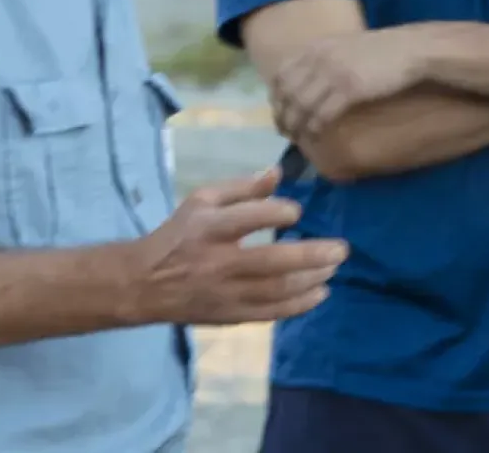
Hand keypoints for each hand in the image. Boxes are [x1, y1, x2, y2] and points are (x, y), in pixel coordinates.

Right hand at [136, 167, 347, 325]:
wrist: (146, 283)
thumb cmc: (180, 233)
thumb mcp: (202, 200)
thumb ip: (242, 187)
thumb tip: (278, 172)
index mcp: (209, 227)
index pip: (249, 218)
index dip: (278, 212)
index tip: (297, 210)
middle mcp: (218, 262)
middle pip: (271, 262)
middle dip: (311, 255)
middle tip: (342, 249)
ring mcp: (225, 293)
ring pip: (275, 291)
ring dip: (311, 280)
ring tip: (334, 266)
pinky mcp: (230, 316)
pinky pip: (270, 313)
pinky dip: (299, 305)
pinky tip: (320, 293)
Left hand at [270, 28, 422, 137]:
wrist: (412, 49)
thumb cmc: (382, 50)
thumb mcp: (346, 46)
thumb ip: (326, 57)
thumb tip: (312, 78)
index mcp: (317, 46)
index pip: (282, 72)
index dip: (275, 95)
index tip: (278, 110)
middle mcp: (319, 57)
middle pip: (287, 91)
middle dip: (281, 114)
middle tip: (283, 131)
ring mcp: (333, 72)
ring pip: (301, 104)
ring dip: (295, 124)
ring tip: (295, 138)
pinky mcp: (350, 89)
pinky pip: (322, 113)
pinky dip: (314, 127)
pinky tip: (315, 135)